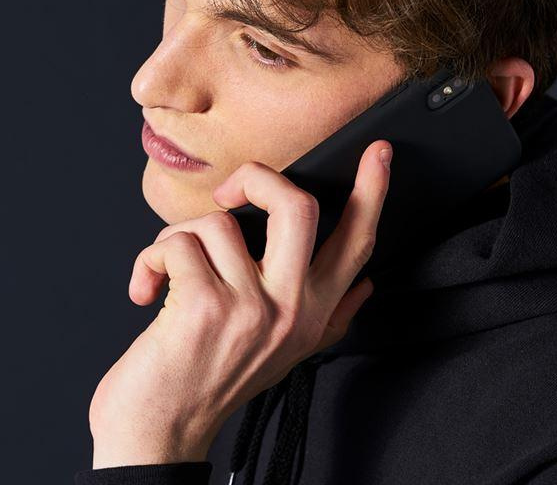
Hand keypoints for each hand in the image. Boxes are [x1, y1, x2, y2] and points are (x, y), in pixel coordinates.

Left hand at [87, 139, 392, 467]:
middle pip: (298, 207)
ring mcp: (251, 307)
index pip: (356, 243)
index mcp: (313, 311)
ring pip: (220, 222)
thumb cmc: (216, 384)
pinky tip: (147, 288)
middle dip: (257, 179)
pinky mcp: (205, 308)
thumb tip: (367, 286)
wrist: (161, 434)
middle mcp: (291, 307)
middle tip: (231, 194)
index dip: (371, 191)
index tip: (378, 153)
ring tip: (172, 271)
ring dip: (181, 238)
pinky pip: (178, 244)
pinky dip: (150, 259)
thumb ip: (333, 316)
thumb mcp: (289, 353)